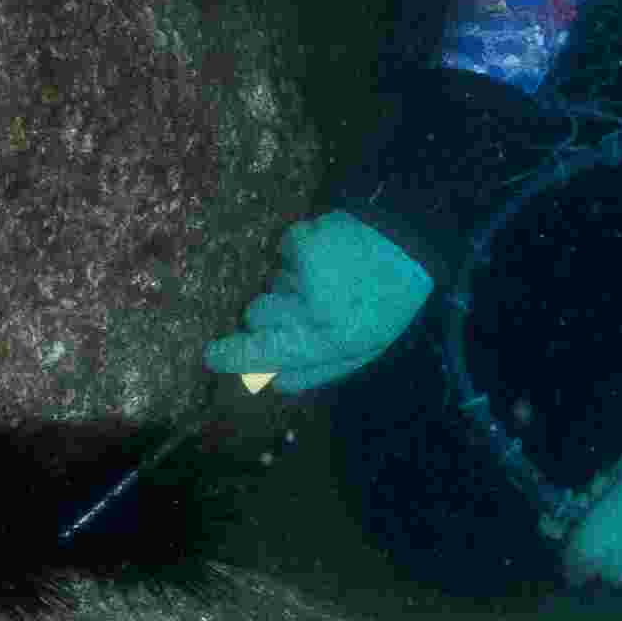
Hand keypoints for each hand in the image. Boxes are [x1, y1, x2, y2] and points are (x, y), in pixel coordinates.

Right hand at [207, 212, 435, 393]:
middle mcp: (318, 306)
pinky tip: (323, 256)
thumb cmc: (386, 305)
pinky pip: (280, 252)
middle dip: (269, 314)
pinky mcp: (304, 237)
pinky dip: (295, 255)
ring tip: (323, 280)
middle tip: (300, 308)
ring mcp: (309, 270)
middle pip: (258, 313)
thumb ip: (316, 370)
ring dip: (287, 285)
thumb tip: (271, 383)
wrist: (410, 245)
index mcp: (336, 338)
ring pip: (270, 283)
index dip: (236, 356)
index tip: (211, 356)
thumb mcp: (364, 349)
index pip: (270, 352)